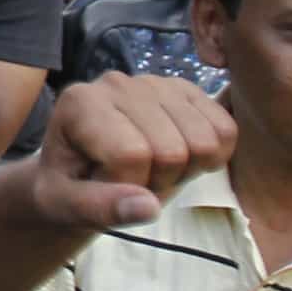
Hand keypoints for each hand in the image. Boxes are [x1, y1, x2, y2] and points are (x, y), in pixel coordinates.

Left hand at [22, 73, 237, 231]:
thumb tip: (148, 207)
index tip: (102, 186)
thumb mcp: (65, 206)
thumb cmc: (68, 187)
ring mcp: (156, 82)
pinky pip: (226, 130)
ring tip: (149, 168)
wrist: (80, 169)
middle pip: (172, 150)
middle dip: (154, 181)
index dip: (124, 187)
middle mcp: (118, 82)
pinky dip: (210, 157)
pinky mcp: (187, 91)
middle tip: (129, 180)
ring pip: (205, 141)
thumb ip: (100, 208)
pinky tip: (177, 157)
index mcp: (81, 102)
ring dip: (183, 171)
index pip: (130, 154)